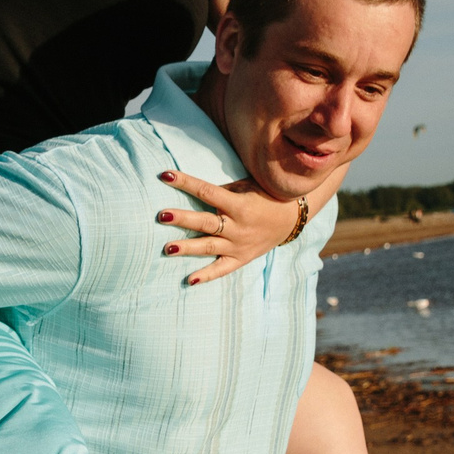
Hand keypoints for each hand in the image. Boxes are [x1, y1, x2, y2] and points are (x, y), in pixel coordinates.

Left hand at [154, 165, 342, 284]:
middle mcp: (238, 226)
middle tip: (162, 215)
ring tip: (167, 248)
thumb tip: (194, 191)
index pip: (207, 191)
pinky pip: (222, 269)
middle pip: (205, 222)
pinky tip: (189, 279)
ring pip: (209, 247)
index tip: (166, 175)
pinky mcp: (241, 258)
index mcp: (238, 204)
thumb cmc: (265, 196)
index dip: (185, 182)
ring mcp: (238, 245)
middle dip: (183, 219)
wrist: (291, 217)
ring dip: (187, 247)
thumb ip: (222, 191)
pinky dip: (206, 275)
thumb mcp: (246, 187)